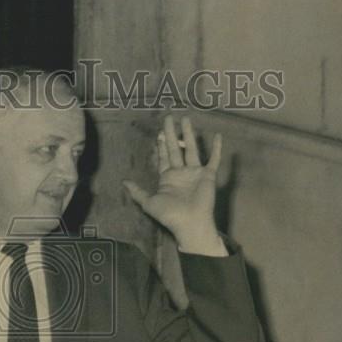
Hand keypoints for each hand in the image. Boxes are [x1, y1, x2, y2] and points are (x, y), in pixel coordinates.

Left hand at [123, 115, 225, 254]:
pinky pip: (213, 159)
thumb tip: (124, 182)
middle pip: (176, 148)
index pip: (164, 157)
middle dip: (172, 133)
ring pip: (192, 148)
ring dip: (189, 134)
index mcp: (167, 178)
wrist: (190, 223)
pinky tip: (217, 136)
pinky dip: (216, 148)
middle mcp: (181, 173)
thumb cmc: (170, 214)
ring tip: (186, 119)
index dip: (161, 145)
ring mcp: (195, 173)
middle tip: (169, 118)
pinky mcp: (207, 175)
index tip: (160, 132)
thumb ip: (137, 192)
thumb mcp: (148, 203)